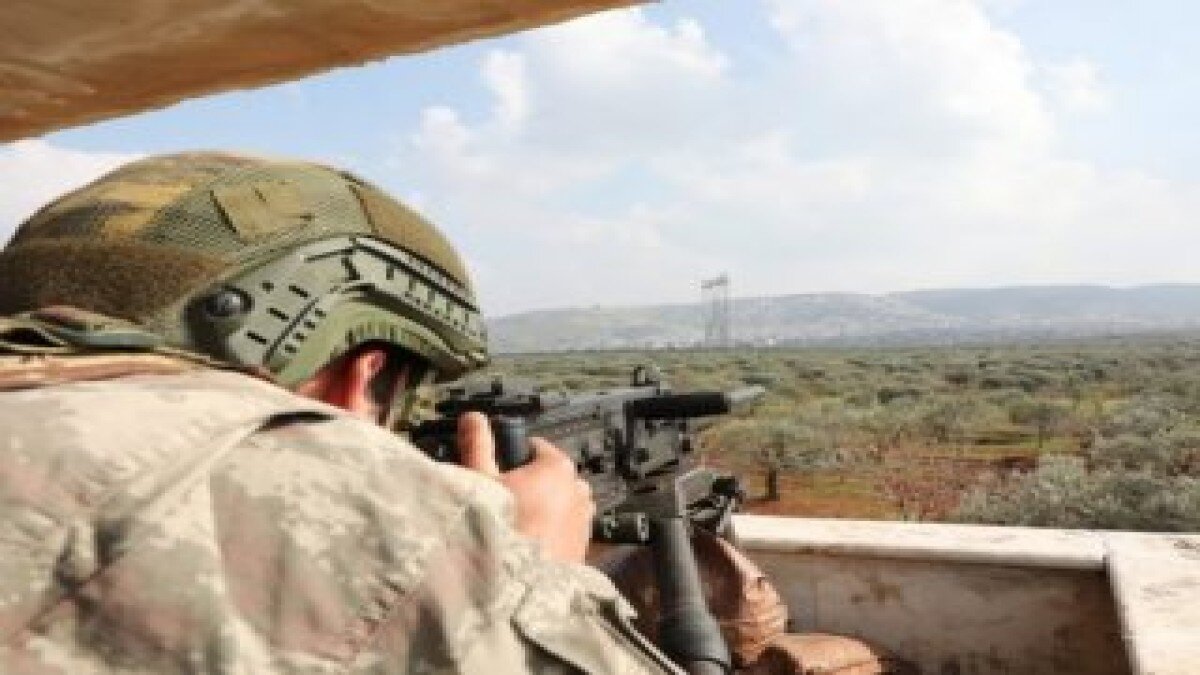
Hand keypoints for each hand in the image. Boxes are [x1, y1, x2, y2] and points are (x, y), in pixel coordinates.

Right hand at [458, 412, 594, 562]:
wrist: (516, 588)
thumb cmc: (498, 528)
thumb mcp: (480, 482)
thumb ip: (477, 445)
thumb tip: (472, 416)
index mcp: (557, 467)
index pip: (536, 448)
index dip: (513, 458)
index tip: (498, 475)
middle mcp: (579, 489)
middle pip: (551, 477)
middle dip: (533, 485)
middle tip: (505, 505)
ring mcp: (585, 520)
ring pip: (561, 504)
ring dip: (546, 509)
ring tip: (518, 528)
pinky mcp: (585, 547)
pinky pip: (567, 530)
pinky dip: (553, 532)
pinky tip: (531, 546)